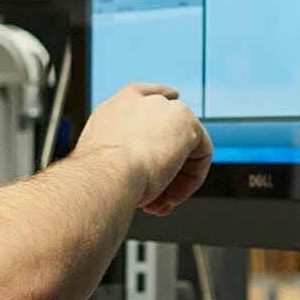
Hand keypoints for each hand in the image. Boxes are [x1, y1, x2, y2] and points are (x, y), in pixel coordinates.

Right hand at [75, 82, 212, 216]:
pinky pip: (201, 154)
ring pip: (184, 146)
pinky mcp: (186, 122)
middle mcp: (140, 103)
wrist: (104, 178)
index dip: (161, 96)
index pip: (143, 94)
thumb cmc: (98, 178)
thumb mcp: (105, 165)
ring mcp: (164, 109)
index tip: (174, 97)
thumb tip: (140, 174)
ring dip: (174, 181)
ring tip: (159, 205)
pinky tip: (173, 197)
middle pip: (167, 130)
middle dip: (165, 169)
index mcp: (114, 108)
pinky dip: (191, 180)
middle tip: (155, 200)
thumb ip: (123, 158)